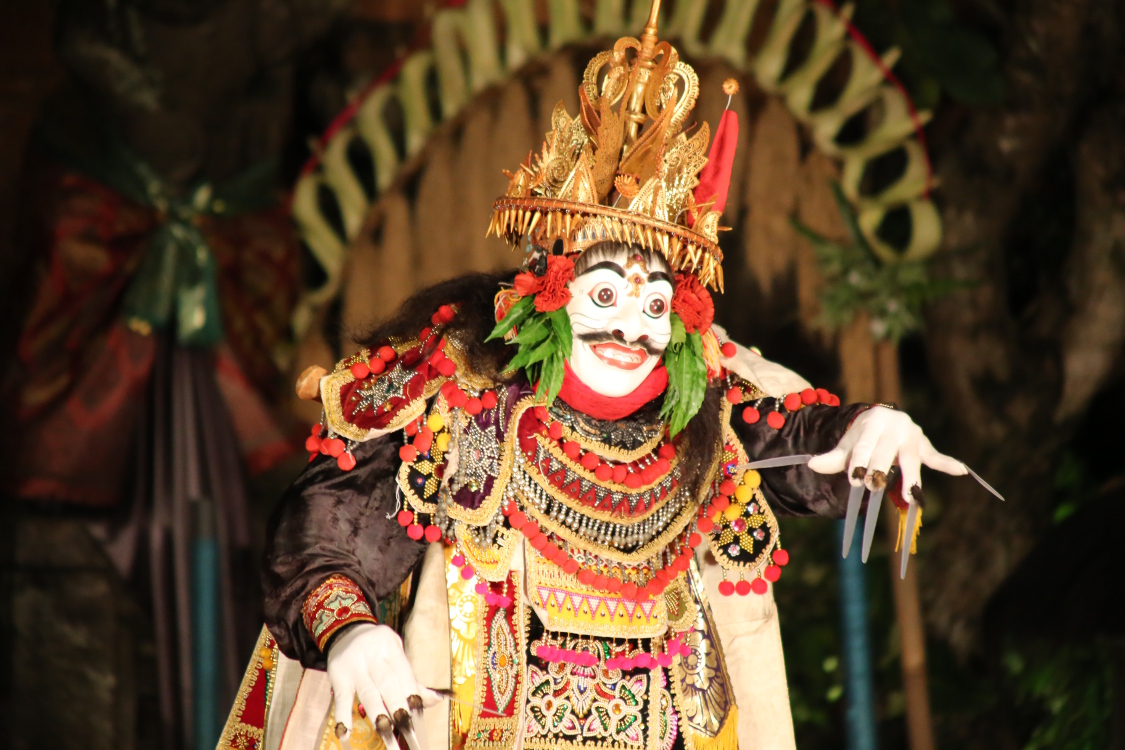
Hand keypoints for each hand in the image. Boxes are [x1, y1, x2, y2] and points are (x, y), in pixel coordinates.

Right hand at [326, 623, 439, 747]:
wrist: (345, 630)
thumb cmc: (378, 648)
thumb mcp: (396, 655)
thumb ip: (412, 679)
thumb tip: (437, 699)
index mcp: (391, 647)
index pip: (405, 676)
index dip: (413, 698)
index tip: (420, 720)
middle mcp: (373, 654)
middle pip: (389, 685)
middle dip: (399, 711)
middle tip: (409, 733)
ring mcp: (354, 664)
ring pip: (369, 694)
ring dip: (378, 717)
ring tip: (387, 737)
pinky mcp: (338, 674)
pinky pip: (342, 697)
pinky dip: (343, 716)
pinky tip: (345, 733)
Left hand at [806, 407, 965, 499]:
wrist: (880, 419)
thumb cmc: (862, 436)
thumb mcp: (846, 443)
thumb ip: (832, 457)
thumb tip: (812, 465)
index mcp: (873, 421)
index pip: (864, 446)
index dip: (858, 462)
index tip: (854, 478)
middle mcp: (896, 425)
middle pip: (886, 453)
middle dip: (880, 469)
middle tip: (873, 486)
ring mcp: (912, 435)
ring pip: (910, 458)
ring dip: (910, 476)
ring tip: (911, 494)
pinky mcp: (924, 445)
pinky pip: (935, 456)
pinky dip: (948, 463)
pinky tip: (961, 471)